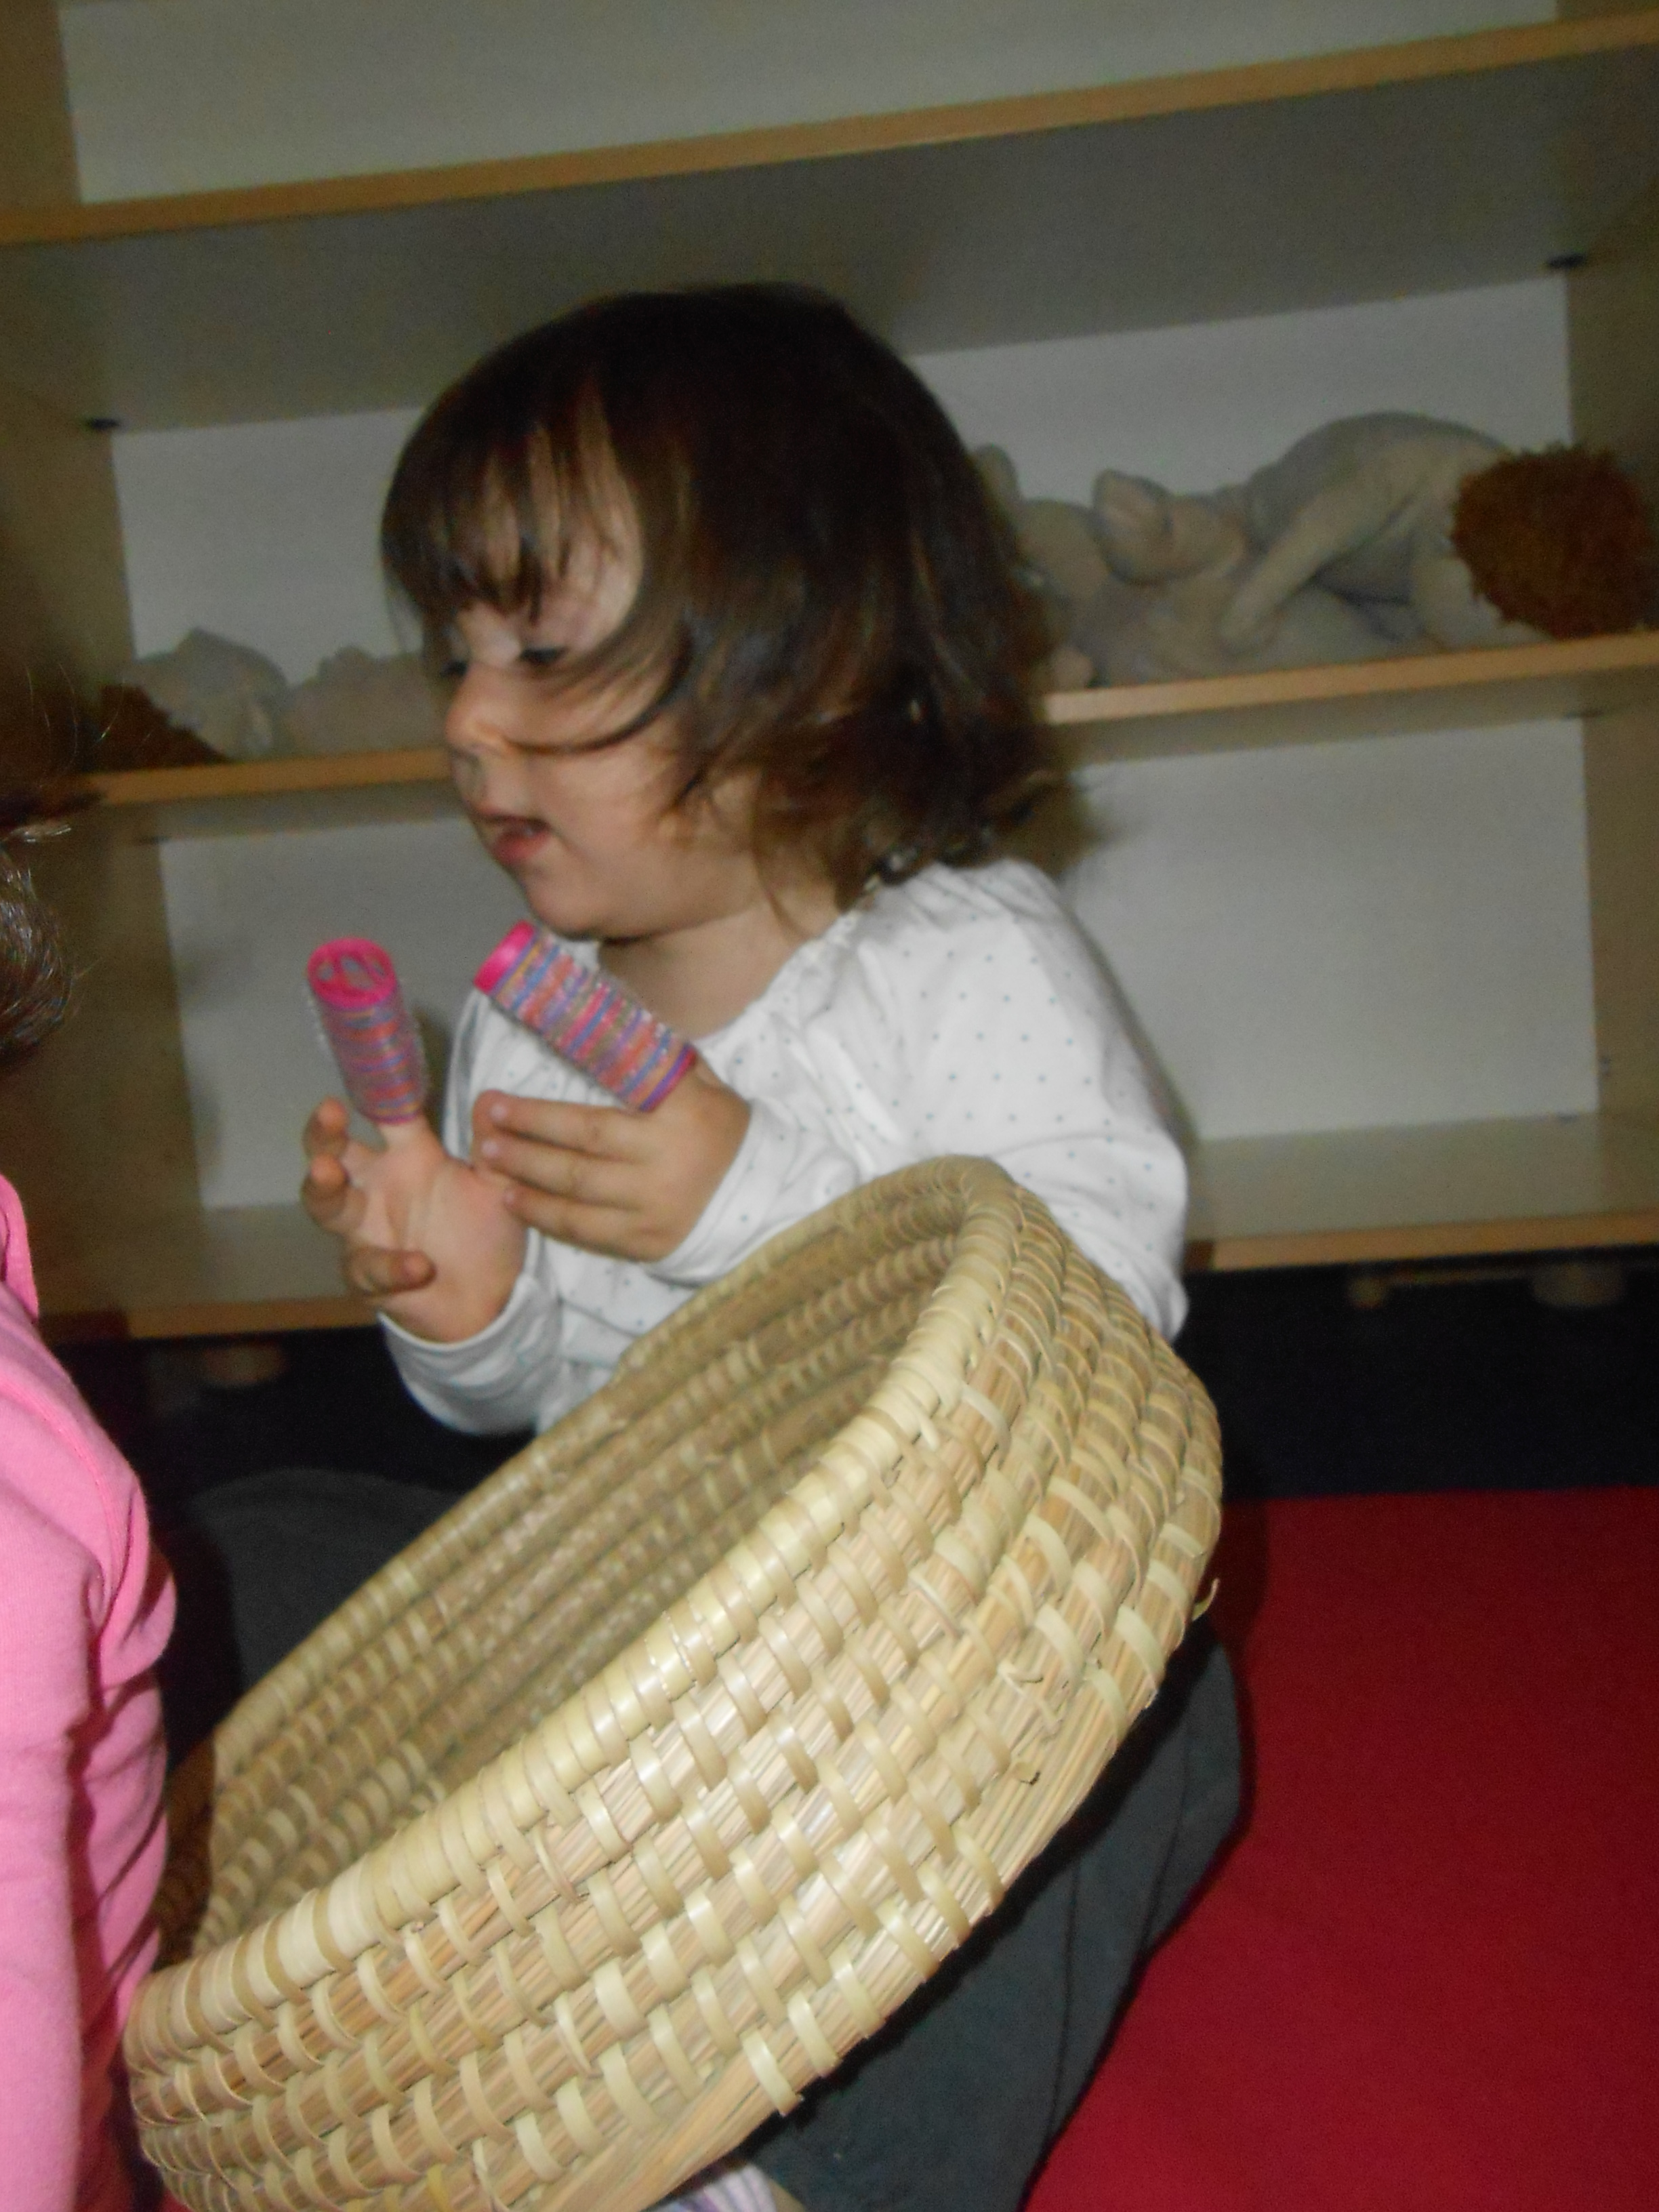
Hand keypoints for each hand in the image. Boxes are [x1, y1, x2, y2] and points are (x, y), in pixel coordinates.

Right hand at [301, 1097, 525, 1340]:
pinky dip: (393, 1266)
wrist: (492, 1302)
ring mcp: (369, 1232)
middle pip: (334, 1154)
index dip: (375, 1091)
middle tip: (328, 1113)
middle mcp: (379, 1189)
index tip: (367, 1061)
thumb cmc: (485, 1234)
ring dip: (324, 1188)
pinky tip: (418, 1264)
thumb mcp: (499, 1186)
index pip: (384, 1116)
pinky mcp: (372, 1277)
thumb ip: (492, 1145)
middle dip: (323, 1134)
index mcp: (409, 1158)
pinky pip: (371, 1268)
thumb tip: (491, 1095)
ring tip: (326, 1172)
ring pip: (328, 1207)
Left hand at [472, 1060, 749, 1261]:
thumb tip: (600, 1022)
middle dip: (527, 1137)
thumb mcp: (702, 1084)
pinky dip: (547, 1216)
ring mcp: (653, 1207)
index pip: (603, 1108)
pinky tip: (515, 1202)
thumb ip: (654, 1061)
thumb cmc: (722, 1131)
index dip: (548, 1109)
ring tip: (488, 1161)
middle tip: (486, 1126)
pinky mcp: (647, 1242)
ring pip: (576, 1192)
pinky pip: (587, 1231)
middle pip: (580, 1149)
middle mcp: (663, 1161)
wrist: (762, 1198)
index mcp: (678, 1114)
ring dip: (526, 1176)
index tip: (506, 1099)